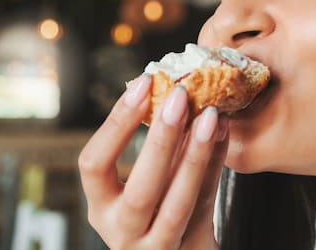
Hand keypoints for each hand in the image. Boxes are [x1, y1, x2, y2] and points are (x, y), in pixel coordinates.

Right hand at [79, 74, 228, 249]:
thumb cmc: (161, 210)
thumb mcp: (148, 183)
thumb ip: (157, 146)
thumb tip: (172, 89)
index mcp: (101, 205)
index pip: (93, 164)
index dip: (116, 123)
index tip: (144, 82)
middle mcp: (121, 230)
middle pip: (140, 188)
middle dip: (161, 138)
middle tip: (181, 96)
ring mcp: (155, 246)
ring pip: (177, 202)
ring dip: (196, 154)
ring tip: (212, 115)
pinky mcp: (189, 249)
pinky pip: (206, 204)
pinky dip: (216, 166)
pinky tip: (223, 133)